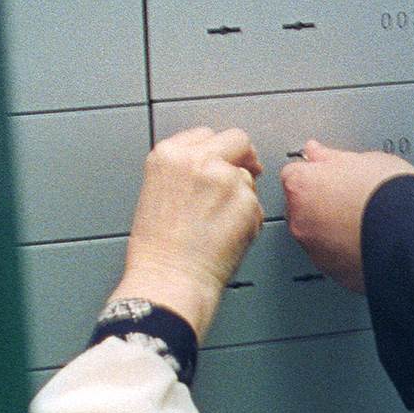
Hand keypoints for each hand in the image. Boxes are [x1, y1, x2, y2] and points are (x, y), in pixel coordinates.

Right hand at [108, 127, 263, 340]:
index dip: (218, 149)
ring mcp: (226, 179)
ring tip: (219, 223)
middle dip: (243, 157)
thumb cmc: (158, 248)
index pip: (206, 134)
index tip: (222, 158)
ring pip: (248, 177)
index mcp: (169, 154)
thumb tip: (213, 164)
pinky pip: (256, 205)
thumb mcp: (157, 190)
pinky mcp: (247, 201)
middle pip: (237, 140)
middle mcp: (198, 159)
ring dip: (242, 194)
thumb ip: (185, 169)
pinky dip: (249, 219)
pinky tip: (228, 234)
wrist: (169, 278)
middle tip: (245, 172)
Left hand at [280, 140, 413, 292]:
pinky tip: (367, 240)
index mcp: (302, 186)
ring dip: (331, 229)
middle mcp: (301, 220)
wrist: (410, 233)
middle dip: (320, 203)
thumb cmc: (388, 193)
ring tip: (363, 220)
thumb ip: (332, 157)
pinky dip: (345, 251)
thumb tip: (318, 152)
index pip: (294, 174)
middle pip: (301, 207)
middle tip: (350, 197)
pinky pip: (333, 258)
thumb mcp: (364, 159)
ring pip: (315, 235)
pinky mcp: (333, 272)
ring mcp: (315, 249)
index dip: (316, 174)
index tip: (330, 175)